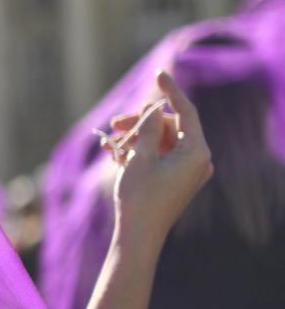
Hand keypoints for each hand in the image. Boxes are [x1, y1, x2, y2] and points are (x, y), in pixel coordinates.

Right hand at [106, 70, 212, 243]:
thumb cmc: (140, 197)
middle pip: (168, 126)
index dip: (170, 90)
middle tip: (113, 125)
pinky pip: (159, 156)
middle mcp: (198, 159)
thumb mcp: (141, 156)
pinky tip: (115, 152)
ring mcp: (188, 171)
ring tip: (109, 144)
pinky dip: (139, 152)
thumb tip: (153, 108)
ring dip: (135, 138)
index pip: (186, 110)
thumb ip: (147, 127)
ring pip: (161, 141)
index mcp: (196, 151)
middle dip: (140, 123)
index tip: (158, 73)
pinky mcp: (176, 180)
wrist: (139, 235)